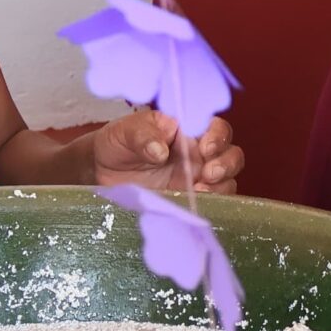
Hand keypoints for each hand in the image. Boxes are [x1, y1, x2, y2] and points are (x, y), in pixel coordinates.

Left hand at [91, 111, 243, 193]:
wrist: (101, 173)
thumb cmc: (118, 143)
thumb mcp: (125, 131)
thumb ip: (143, 135)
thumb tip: (160, 150)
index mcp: (188, 128)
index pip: (216, 128)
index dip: (217, 136)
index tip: (205, 148)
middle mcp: (198, 152)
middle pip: (230, 153)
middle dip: (226, 163)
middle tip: (207, 173)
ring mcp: (196, 177)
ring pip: (227, 178)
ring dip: (222, 184)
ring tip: (201, 191)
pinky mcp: (189, 199)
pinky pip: (213, 200)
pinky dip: (213, 202)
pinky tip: (196, 202)